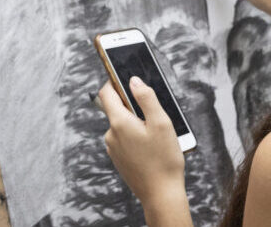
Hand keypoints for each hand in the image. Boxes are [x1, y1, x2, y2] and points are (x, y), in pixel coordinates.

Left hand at [97, 78, 185, 203]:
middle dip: (133, 106)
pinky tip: (152, 147)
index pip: (106, 93)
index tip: (124, 76)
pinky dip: (136, 137)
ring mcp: (113, 149)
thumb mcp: (161, 122)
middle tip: (154, 113)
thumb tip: (133, 81)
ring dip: (136, 123)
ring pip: (122, 125)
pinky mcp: (118, 159)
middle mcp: (111, 134)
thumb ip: (146, 98)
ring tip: (157, 135)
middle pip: (116, 109)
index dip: (114, 81)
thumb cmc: (164, 159)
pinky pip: (124, 140)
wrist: (161, 194)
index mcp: (119, 122)